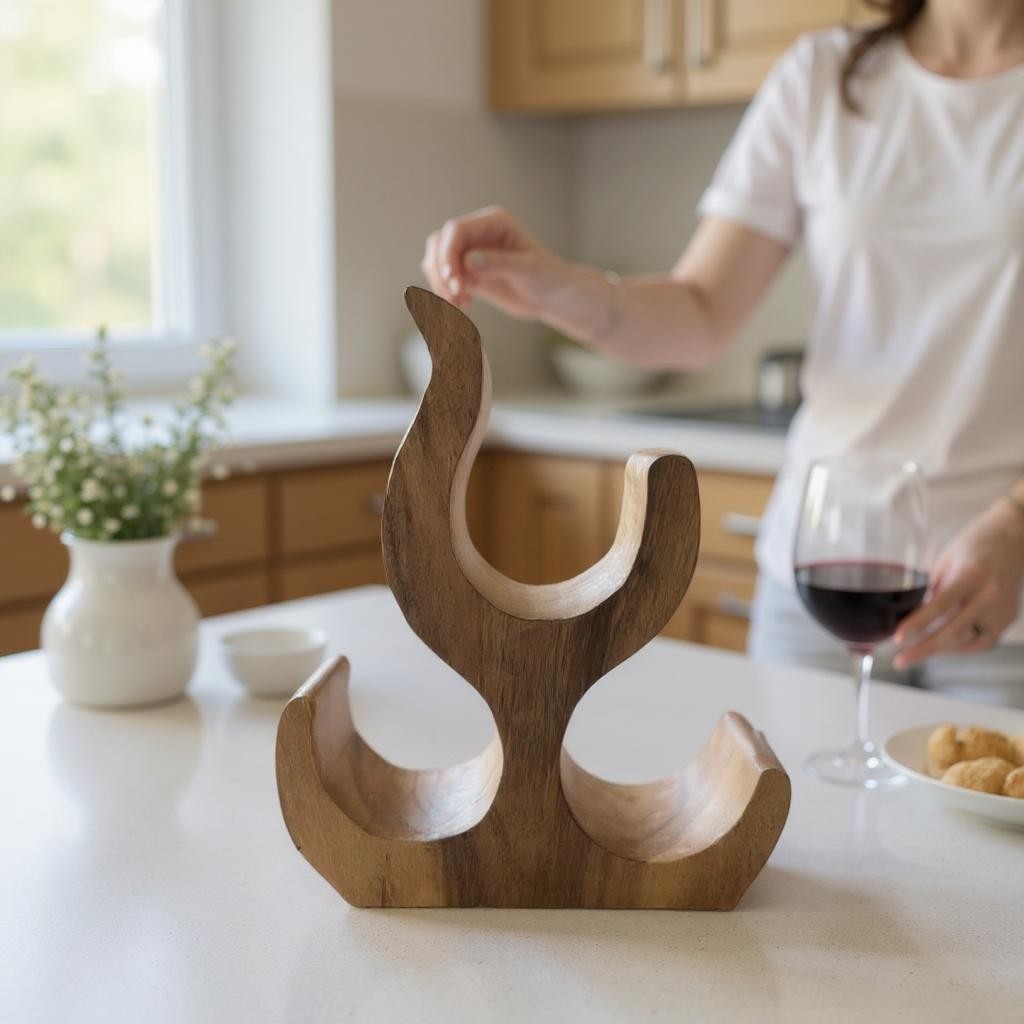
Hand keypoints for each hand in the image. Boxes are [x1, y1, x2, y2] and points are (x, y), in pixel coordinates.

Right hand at [421, 206, 570, 318]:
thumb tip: (469, 261)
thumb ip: (499, 263)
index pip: (457, 230)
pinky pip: (445, 277)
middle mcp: (479, 232)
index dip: (448, 254)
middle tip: (456, 298)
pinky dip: (446, 292)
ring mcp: (472, 251)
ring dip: (441, 283)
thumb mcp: (529, 269)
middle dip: (442, 271)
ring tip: (459, 305)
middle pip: (441, 243)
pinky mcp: (468, 271)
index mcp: (494, 222)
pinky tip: (463, 306)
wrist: (553, 296)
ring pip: (437, 259)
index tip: (453, 281)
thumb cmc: (548, 277)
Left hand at [894, 500, 1023, 666]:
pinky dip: (959, 647)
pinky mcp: (1008, 619)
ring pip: (968, 642)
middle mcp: (991, 595)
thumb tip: (909, 616)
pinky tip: (940, 646)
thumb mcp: (946, 561)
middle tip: (900, 659)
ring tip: (914, 654)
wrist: (1012, 539)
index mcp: (972, 575)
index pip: (940, 605)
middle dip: (924, 649)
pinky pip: (981, 642)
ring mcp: (1003, 610)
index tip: (897, 638)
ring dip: (940, 650)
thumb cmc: (974, 546)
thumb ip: (931, 589)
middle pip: (954, 631)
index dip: (917, 624)